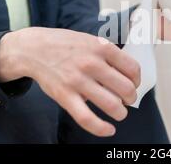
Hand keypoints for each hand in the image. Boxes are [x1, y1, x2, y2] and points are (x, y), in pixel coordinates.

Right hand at [0, 27, 139, 136]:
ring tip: (119, 112)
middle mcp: (92, 63)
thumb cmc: (65, 45)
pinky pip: (87, 118)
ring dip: (121, 113)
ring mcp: (78, 81)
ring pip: (111, 104)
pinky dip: (101, 128)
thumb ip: (109, 53)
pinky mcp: (65, 96)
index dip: (137, 80)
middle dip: (131, 98)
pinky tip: (109, 130)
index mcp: (101, 48)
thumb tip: (128, 72)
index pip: (132, 68)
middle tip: (127, 100)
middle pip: (126, 88)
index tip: (134, 84)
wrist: (33, 49)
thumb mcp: (90, 40)